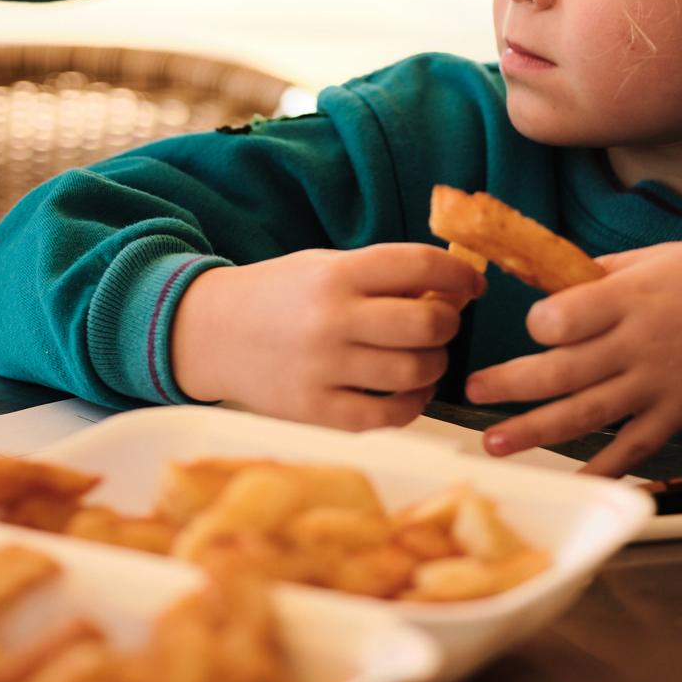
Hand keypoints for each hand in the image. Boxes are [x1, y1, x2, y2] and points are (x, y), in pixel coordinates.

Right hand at [170, 244, 486, 430]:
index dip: (458, 276)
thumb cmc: (280, 295)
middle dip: (449, 323)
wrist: (211, 333)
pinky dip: (412, 402)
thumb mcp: (325, 266)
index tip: (471, 285)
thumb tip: (453, 290)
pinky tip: (406, 389)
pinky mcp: (317, 412)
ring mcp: (324, 370)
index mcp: (336, 274)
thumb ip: (382, 276)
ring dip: (434, 364)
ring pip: (416, 372)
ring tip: (422, 356)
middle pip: (428, 325)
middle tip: (442, 323)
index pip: (420, 266)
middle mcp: (332, 320)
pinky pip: (389, 415)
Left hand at [464, 240, 681, 477]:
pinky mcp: (678, 414)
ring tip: (495, 443)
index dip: (541, 323)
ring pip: (587, 413)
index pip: (566, 317)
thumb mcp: (664, 257)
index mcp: (632, 298)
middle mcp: (639, 345)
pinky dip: (604, 467)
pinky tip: (573, 480)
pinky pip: (634, 447)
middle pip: (563, 370)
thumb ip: (606, 272)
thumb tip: (552, 273)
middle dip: (512, 384)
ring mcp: (658, 385)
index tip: (534, 324)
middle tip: (471, 392)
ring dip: (536, 430)